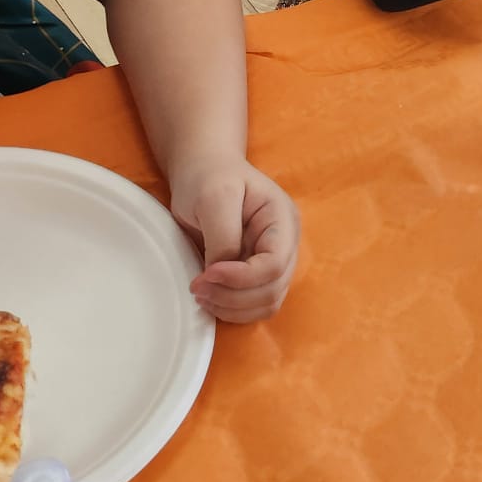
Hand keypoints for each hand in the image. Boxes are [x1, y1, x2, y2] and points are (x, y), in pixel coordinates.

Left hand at [166, 157, 300, 322]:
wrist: (203, 172)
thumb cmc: (209, 178)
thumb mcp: (214, 198)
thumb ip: (223, 237)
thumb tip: (220, 275)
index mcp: (282, 220)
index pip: (275, 264)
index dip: (241, 278)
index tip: (206, 273)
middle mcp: (284, 244)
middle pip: (272, 289)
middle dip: (233, 296)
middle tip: (197, 288)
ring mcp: (273, 260)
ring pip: (266, 303)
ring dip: (232, 307)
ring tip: (201, 293)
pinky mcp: (256, 274)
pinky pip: (254, 306)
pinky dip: (232, 310)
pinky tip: (210, 296)